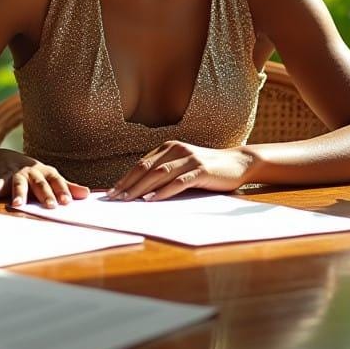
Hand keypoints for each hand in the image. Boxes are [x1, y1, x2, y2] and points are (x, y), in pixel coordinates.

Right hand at [0, 149, 88, 207]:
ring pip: (18, 184)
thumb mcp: (50, 178)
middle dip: (44, 194)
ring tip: (17, 204)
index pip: (56, 181)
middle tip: (50, 206)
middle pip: (38, 183)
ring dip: (17, 193)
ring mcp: (15, 174)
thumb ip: (67, 187)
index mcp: (45, 172)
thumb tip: (88, 194)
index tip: (68, 202)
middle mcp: (31, 172)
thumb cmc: (34, 173)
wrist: (7, 159)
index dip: (62, 190)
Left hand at [106, 141, 255, 201]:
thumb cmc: (207, 169)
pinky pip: (178, 182)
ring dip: (141, 188)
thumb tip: (139, 190)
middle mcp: (176, 150)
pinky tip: (152, 200)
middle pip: (146, 169)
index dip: (125, 179)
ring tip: (128, 200)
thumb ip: (164, 173)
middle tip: (114, 199)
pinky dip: (163, 191)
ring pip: (159, 174)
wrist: (238, 162)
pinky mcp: (201, 170)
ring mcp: (189, 159)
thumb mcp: (182, 166)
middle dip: (127, 185)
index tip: (111, 193)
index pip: (141, 164)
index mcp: (168, 148)